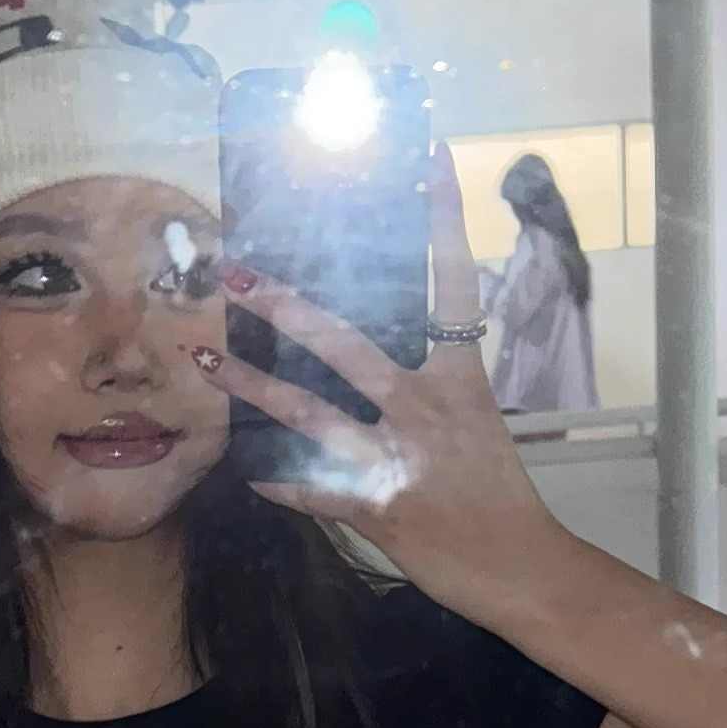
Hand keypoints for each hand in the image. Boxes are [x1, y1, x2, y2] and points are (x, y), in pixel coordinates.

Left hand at [202, 148, 567, 608]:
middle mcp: (425, 410)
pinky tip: (248, 475)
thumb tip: (394, 354)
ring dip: (251, 387)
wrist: (521, 567)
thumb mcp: (480, 426)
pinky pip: (315, 491)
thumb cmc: (502, 495)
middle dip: (289, 309)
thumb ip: (436, 388)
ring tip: (205, 362)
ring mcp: (398, 459)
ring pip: (308, 413)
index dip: (443, 222)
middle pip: (348, 345)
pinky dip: (282, 484)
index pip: (454, 286)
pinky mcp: (378, 508)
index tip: (431, 160)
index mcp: (460, 382)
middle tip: (241, 275)